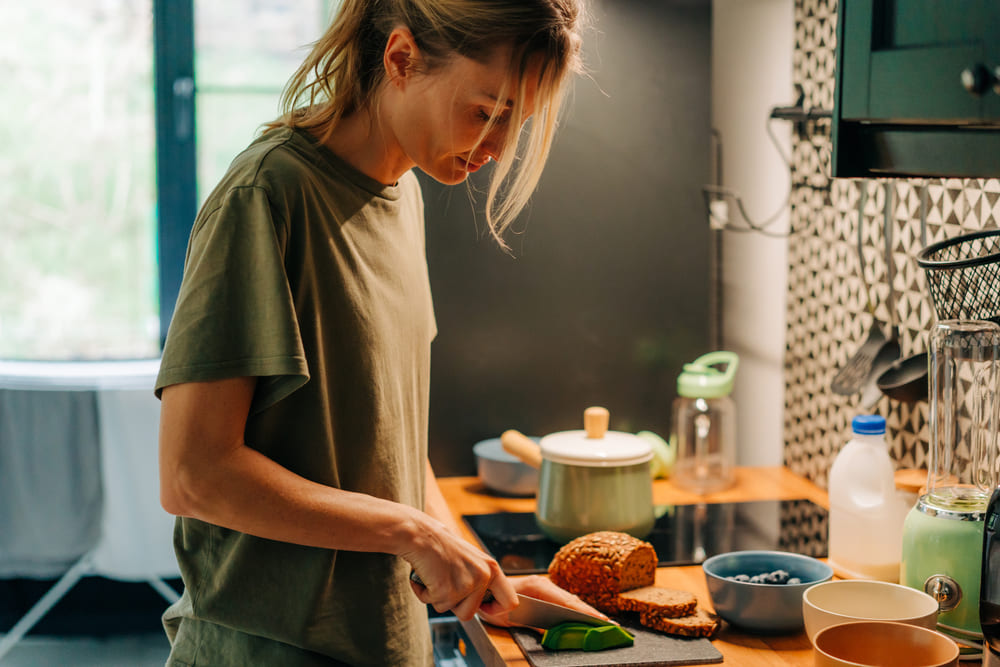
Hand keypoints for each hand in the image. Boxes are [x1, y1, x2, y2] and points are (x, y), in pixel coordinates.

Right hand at [404, 517, 517, 620]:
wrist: (420, 534)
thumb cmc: (441, 545)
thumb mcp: (472, 559)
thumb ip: (481, 578)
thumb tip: (485, 602)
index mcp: (492, 568)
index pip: (510, 601)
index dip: (496, 610)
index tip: (483, 608)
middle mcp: (483, 576)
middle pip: (472, 612)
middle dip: (455, 604)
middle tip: (446, 584)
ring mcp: (466, 584)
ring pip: (452, 610)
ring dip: (439, 598)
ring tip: (436, 576)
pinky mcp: (447, 590)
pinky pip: (433, 604)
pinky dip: (425, 593)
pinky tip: (425, 576)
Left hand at [477, 575, 612, 627]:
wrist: (482, 590)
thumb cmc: (492, 601)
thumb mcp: (506, 613)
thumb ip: (527, 619)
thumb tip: (545, 628)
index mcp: (539, 587)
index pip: (567, 602)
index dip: (584, 612)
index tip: (600, 620)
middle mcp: (545, 585)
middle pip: (573, 602)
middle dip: (591, 614)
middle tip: (610, 625)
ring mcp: (545, 589)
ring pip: (570, 602)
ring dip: (586, 613)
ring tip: (603, 624)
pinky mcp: (544, 595)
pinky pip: (563, 604)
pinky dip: (576, 612)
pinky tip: (585, 620)